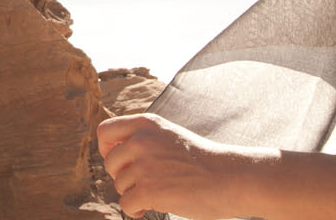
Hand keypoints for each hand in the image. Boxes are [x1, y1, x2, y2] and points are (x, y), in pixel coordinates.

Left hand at [96, 113, 269, 218]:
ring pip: (119, 184)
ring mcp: (144, 165)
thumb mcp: (170, 136)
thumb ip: (143, 139)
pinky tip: (148, 208)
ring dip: (133, 193)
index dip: (107, 149)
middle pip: (110, 162)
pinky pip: (125, 204)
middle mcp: (141, 140)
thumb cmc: (202, 161)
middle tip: (142, 183)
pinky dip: (134, 210)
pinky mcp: (149, 189)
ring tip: (155, 194)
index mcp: (146, 124)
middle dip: (122, 176)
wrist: (231, 177)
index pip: (104, 131)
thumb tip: (112, 154)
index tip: (120, 161)